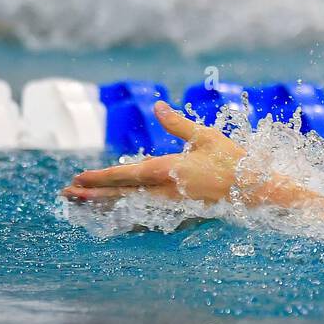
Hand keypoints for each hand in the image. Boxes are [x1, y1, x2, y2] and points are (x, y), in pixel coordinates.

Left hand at [63, 101, 244, 205]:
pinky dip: (127, 216)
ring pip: (130, 206)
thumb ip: (177, 124)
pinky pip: (147, 216)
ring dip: (104, 205)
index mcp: (168, 170)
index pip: (125, 174)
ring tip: (82, 205)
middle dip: (92, 194)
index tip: (78, 178)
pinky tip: (116, 217)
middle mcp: (165, 191)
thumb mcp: (205, 137)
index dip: (100, 176)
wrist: (256, 190)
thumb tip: (157, 106)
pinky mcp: (181, 213)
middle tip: (67, 194)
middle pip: (120, 194)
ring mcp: (172, 205)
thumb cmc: (233, 160)